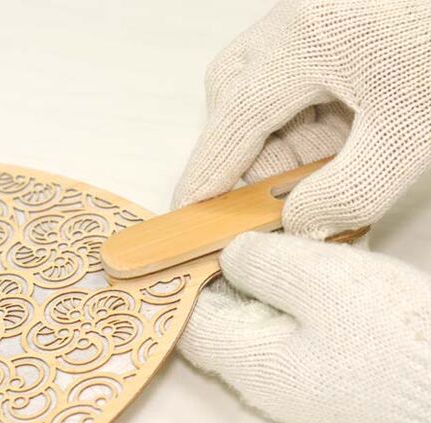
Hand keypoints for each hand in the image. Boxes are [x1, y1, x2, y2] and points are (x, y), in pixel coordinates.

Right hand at [173, 0, 430, 238]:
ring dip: (284, 143)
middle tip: (292, 192)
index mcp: (302, 47)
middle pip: (235, 113)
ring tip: (336, 155)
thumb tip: (297, 224)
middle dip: (258, 162)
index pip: (233, 125)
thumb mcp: (408, 135)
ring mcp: (291, 27)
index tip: (186, 212)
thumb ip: (349, 193)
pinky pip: (278, 89)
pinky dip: (299, 124)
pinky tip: (340, 130)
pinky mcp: (305, 33)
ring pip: (255, 103)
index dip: (207, 175)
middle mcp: (283, 31)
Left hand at [178, 233, 430, 422]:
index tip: (193, 238)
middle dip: (220, 272)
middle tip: (234, 228)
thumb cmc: (388, 330)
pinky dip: (279, 292)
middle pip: (218, 319)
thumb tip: (228, 254)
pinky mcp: (315, 367)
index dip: (184, 277)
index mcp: (250, 362)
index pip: (189, 321)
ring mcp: (290, 375)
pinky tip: (296, 265)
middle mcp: (262, 377)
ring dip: (252, 279)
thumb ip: (262, 264)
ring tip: (263, 238)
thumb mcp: (319, 282)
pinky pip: (280, 323)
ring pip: (250, 318)